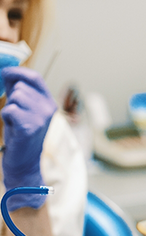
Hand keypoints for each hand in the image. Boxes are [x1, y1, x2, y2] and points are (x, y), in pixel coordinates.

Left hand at [1, 68, 56, 209]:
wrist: (25, 163)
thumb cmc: (22, 135)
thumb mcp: (25, 110)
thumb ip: (19, 91)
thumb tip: (8, 72)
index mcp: (49, 102)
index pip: (35, 78)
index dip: (18, 72)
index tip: (5, 73)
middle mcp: (48, 108)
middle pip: (22, 87)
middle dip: (12, 97)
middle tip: (15, 114)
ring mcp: (41, 117)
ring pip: (15, 97)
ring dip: (8, 108)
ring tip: (14, 121)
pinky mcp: (29, 127)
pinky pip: (10, 110)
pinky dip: (6, 117)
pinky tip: (11, 127)